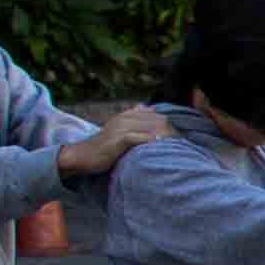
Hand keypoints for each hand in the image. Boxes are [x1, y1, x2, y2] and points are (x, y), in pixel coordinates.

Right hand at [56, 102, 171, 176]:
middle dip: (172, 132)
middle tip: (182, 144)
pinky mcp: (118, 139)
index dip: (170, 126)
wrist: (81, 156)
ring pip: (151, 127)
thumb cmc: (103, 147)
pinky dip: (151, 141)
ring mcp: (121, 128)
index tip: (179, 138)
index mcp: (127, 116)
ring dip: (166, 136)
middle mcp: (126, 119)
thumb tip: (147, 108)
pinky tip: (160, 147)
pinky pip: (139, 137)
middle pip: (158, 121)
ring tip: (177, 147)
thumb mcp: (118, 130)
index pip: (157, 116)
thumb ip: (133, 120)